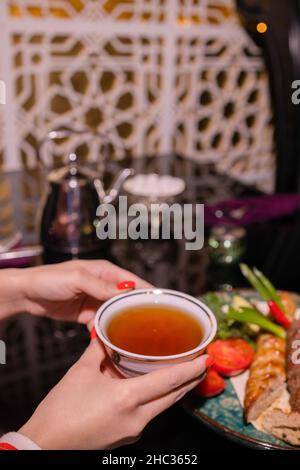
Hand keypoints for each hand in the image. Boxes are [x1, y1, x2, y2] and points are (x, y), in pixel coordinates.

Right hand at [19, 338, 209, 449]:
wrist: (44, 445)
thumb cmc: (61, 410)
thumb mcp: (81, 372)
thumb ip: (99, 349)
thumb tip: (106, 333)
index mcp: (127, 398)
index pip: (170, 381)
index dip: (191, 369)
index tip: (205, 358)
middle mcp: (136, 417)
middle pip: (174, 396)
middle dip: (189, 379)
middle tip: (199, 362)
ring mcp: (133, 431)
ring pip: (164, 407)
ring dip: (175, 390)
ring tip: (182, 373)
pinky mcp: (127, 437)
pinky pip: (150, 415)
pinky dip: (158, 400)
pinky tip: (153, 389)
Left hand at [20, 260, 150, 323]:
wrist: (28, 294)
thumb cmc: (49, 279)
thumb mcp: (77, 278)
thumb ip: (101, 286)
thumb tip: (125, 291)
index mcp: (105, 272)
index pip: (132, 281)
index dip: (146, 292)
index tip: (161, 303)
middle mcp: (103, 285)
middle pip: (126, 299)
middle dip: (136, 311)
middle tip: (150, 325)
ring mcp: (95, 300)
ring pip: (116, 313)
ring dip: (122, 323)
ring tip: (133, 336)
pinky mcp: (87, 314)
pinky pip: (102, 323)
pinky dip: (106, 330)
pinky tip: (111, 339)